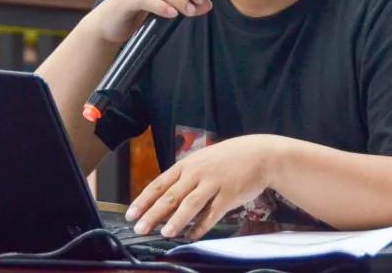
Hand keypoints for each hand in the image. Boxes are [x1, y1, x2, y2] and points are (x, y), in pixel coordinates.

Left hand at [126, 134, 283, 239]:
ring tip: (165, 233)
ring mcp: (213, 183)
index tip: (131, 214)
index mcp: (187, 164)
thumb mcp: (203, 161)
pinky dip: (201, 226)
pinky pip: (212, 214)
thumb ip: (185, 177)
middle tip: (140, 229)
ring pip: (190, 204)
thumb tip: (165, 198)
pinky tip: (192, 236)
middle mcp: (197, 173)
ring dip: (176, 221)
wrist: (261, 155)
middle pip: (170, 196)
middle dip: (152, 214)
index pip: (159, 183)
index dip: (143, 200)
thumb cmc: (229, 159)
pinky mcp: (229, 195)